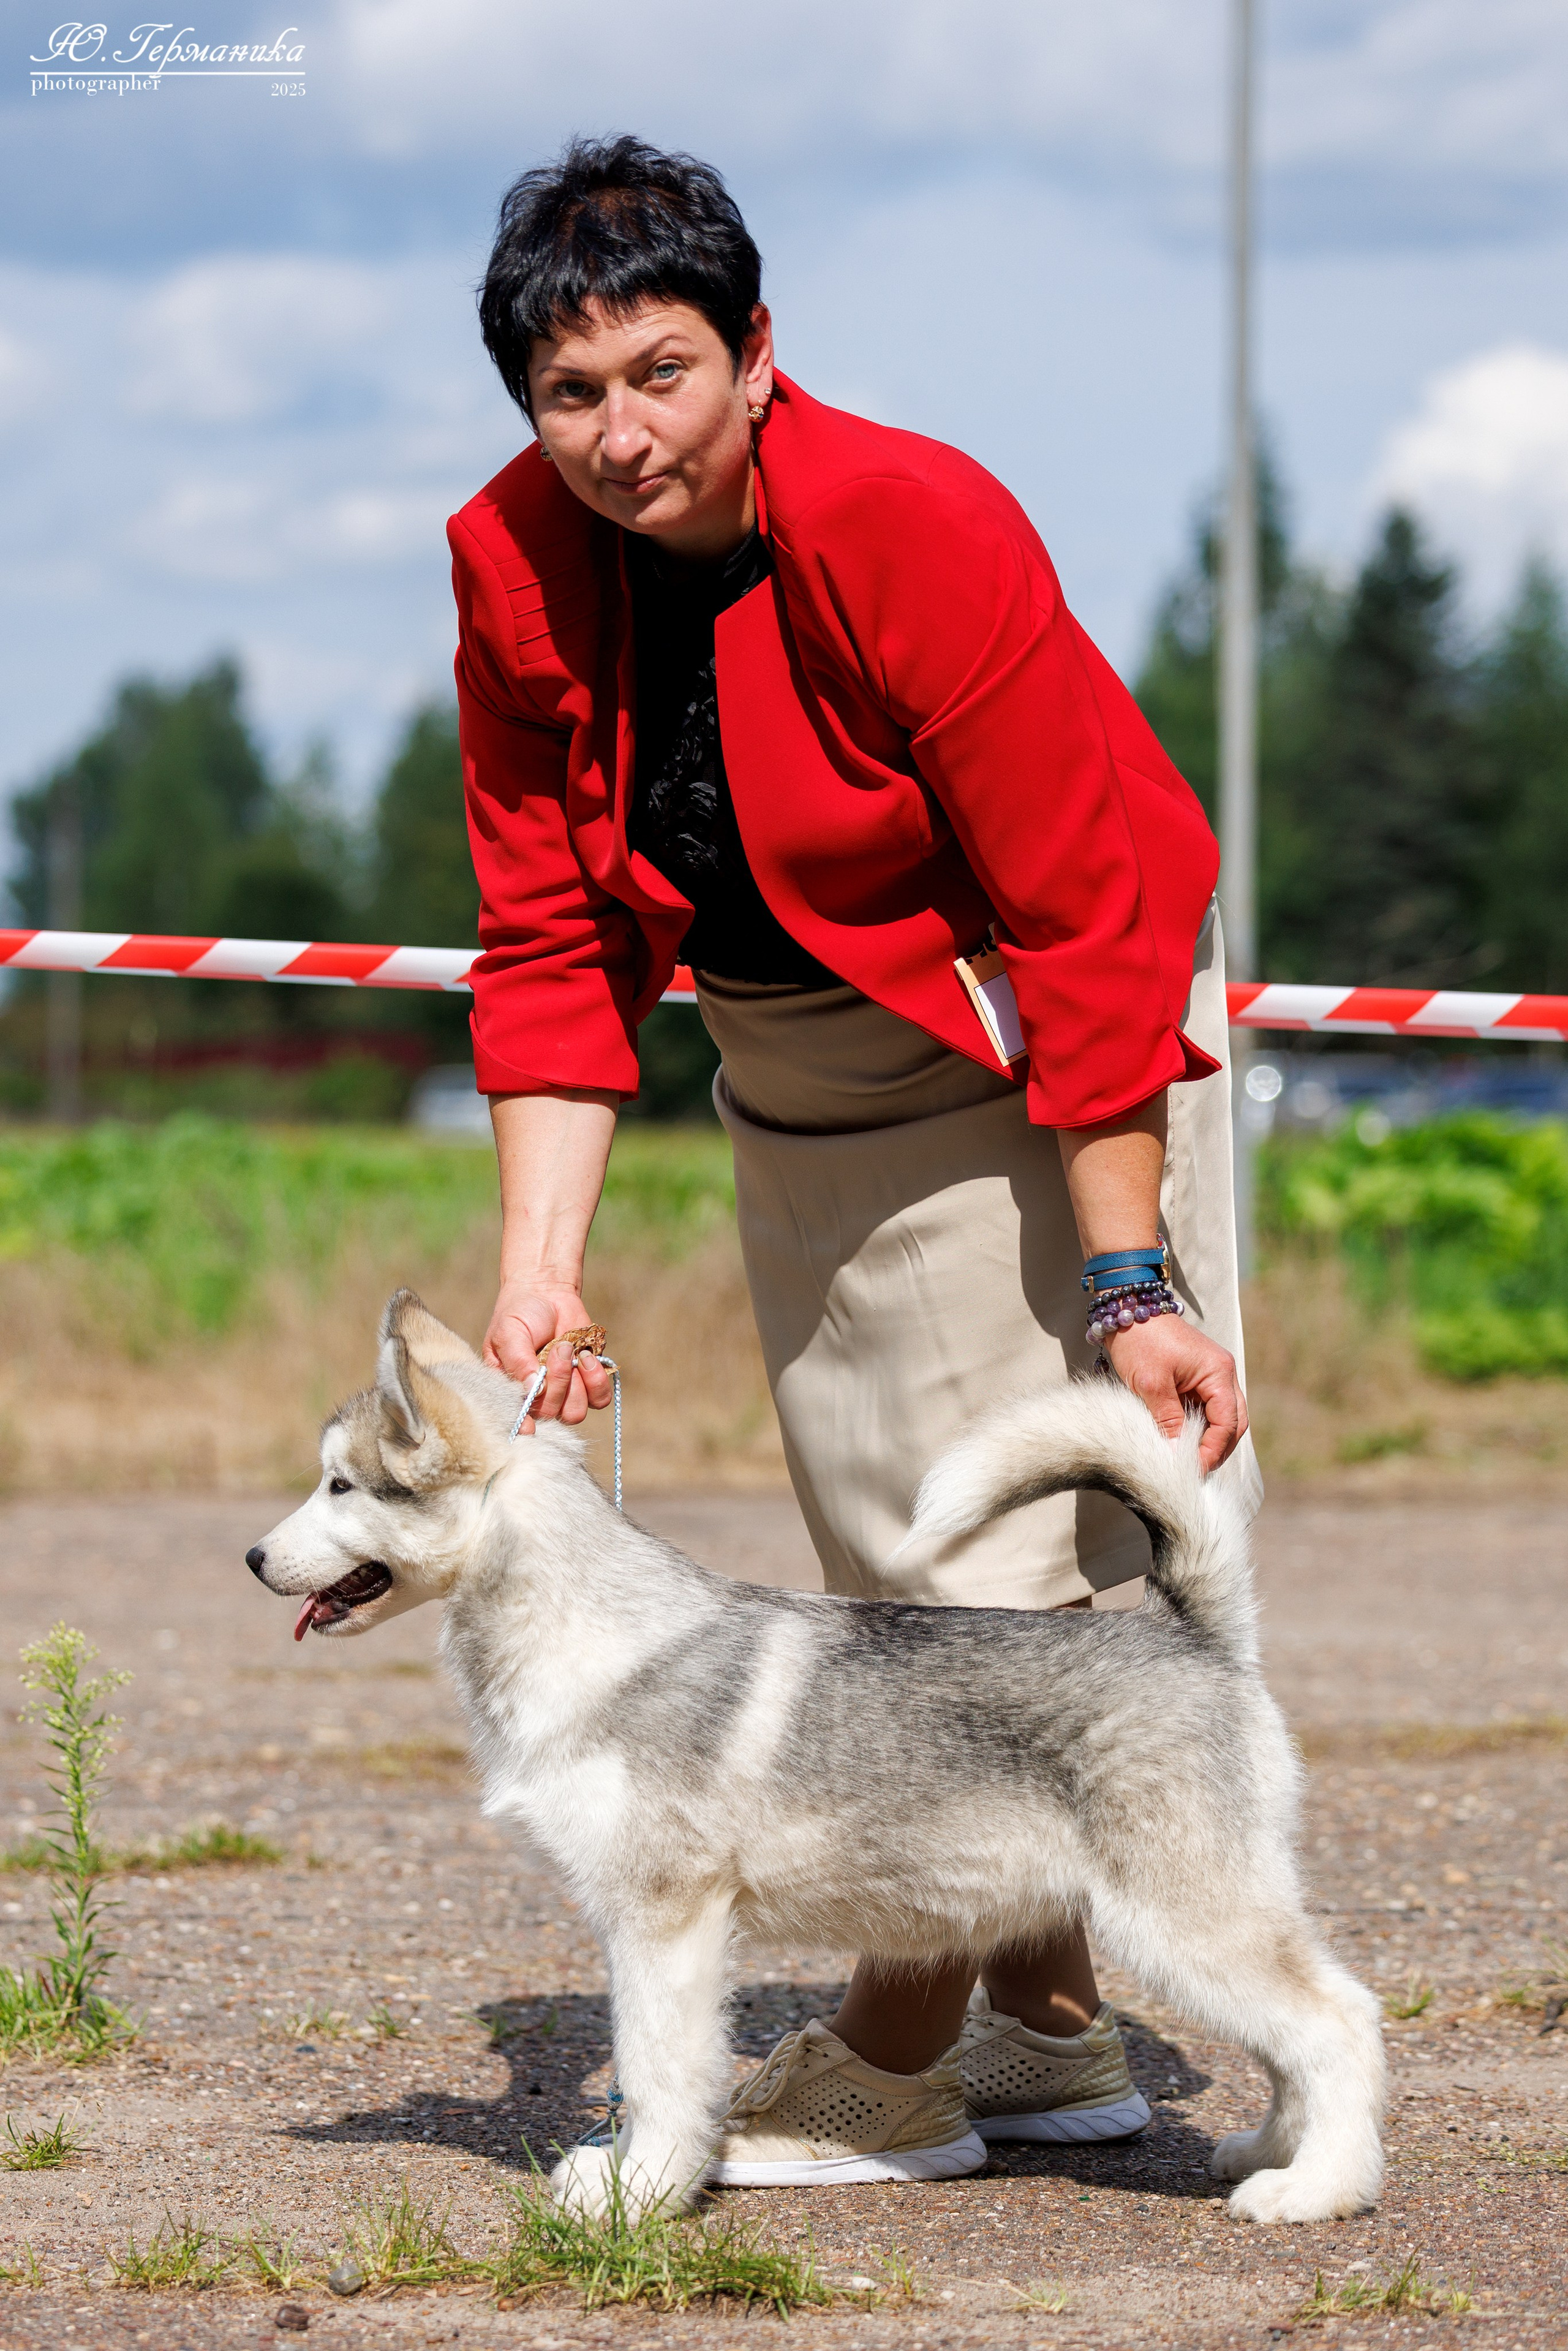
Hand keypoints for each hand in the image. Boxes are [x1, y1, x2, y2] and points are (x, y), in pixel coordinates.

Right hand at [482, 1280, 613, 1428]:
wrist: (546, 1292)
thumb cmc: (519, 1314)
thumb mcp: (509, 1333)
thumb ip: (518, 1362)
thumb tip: (531, 1389)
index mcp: (511, 1390)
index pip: (518, 1420)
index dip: (525, 1426)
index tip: (530, 1425)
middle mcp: (538, 1397)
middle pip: (551, 1414)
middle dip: (558, 1383)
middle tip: (557, 1350)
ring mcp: (564, 1391)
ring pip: (575, 1413)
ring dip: (577, 1383)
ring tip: (570, 1351)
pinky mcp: (587, 1382)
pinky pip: (599, 1399)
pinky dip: (596, 1381)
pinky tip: (587, 1357)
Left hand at [1101, 1314, 1247, 1472]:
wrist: (1127, 1308)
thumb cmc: (1139, 1340)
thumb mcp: (1151, 1384)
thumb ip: (1167, 1420)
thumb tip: (1176, 1454)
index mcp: (1218, 1373)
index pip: (1227, 1423)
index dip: (1212, 1450)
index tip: (1194, 1469)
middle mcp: (1222, 1373)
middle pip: (1233, 1422)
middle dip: (1217, 1448)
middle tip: (1195, 1470)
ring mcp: (1212, 1374)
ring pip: (1223, 1416)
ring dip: (1209, 1439)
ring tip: (1188, 1459)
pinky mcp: (1198, 1376)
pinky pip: (1207, 1407)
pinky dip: (1199, 1426)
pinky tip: (1183, 1440)